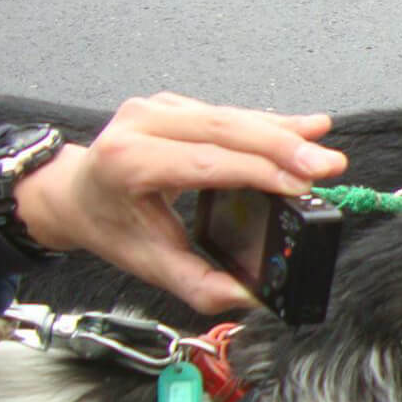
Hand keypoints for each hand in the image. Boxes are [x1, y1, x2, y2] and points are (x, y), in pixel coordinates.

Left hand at [12, 93, 346, 313]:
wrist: (74, 193)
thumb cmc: (110, 225)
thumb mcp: (150, 264)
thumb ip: (201, 285)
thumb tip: (253, 297)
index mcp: (128, 162)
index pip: (205, 161)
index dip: (258, 170)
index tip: (301, 183)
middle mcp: (141, 125)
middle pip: (225, 129)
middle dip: (283, 146)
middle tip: (327, 164)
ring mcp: (158, 108)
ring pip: (232, 116)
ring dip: (283, 133)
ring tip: (323, 147)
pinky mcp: (176, 104)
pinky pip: (229, 112)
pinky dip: (268, 124)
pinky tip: (302, 128)